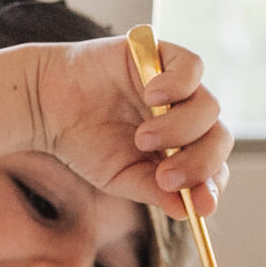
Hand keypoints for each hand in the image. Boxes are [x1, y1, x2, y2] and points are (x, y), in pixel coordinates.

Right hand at [30, 36, 231, 219]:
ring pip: (209, 107)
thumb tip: (192, 212)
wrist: (46, 106)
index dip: (213, 184)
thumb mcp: (121, 178)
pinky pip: (193, 67)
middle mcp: (185, 116)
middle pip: (219, 138)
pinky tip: (151, 96)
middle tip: (166, 177)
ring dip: (180, 129)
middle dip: (199, 163)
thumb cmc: (84, 143)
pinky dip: (179, 84)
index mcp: (181, 148)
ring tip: (142, 137)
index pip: (214, 166)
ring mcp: (177, 86)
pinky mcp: (162, 54)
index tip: (202, 205)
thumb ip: (157, 191)